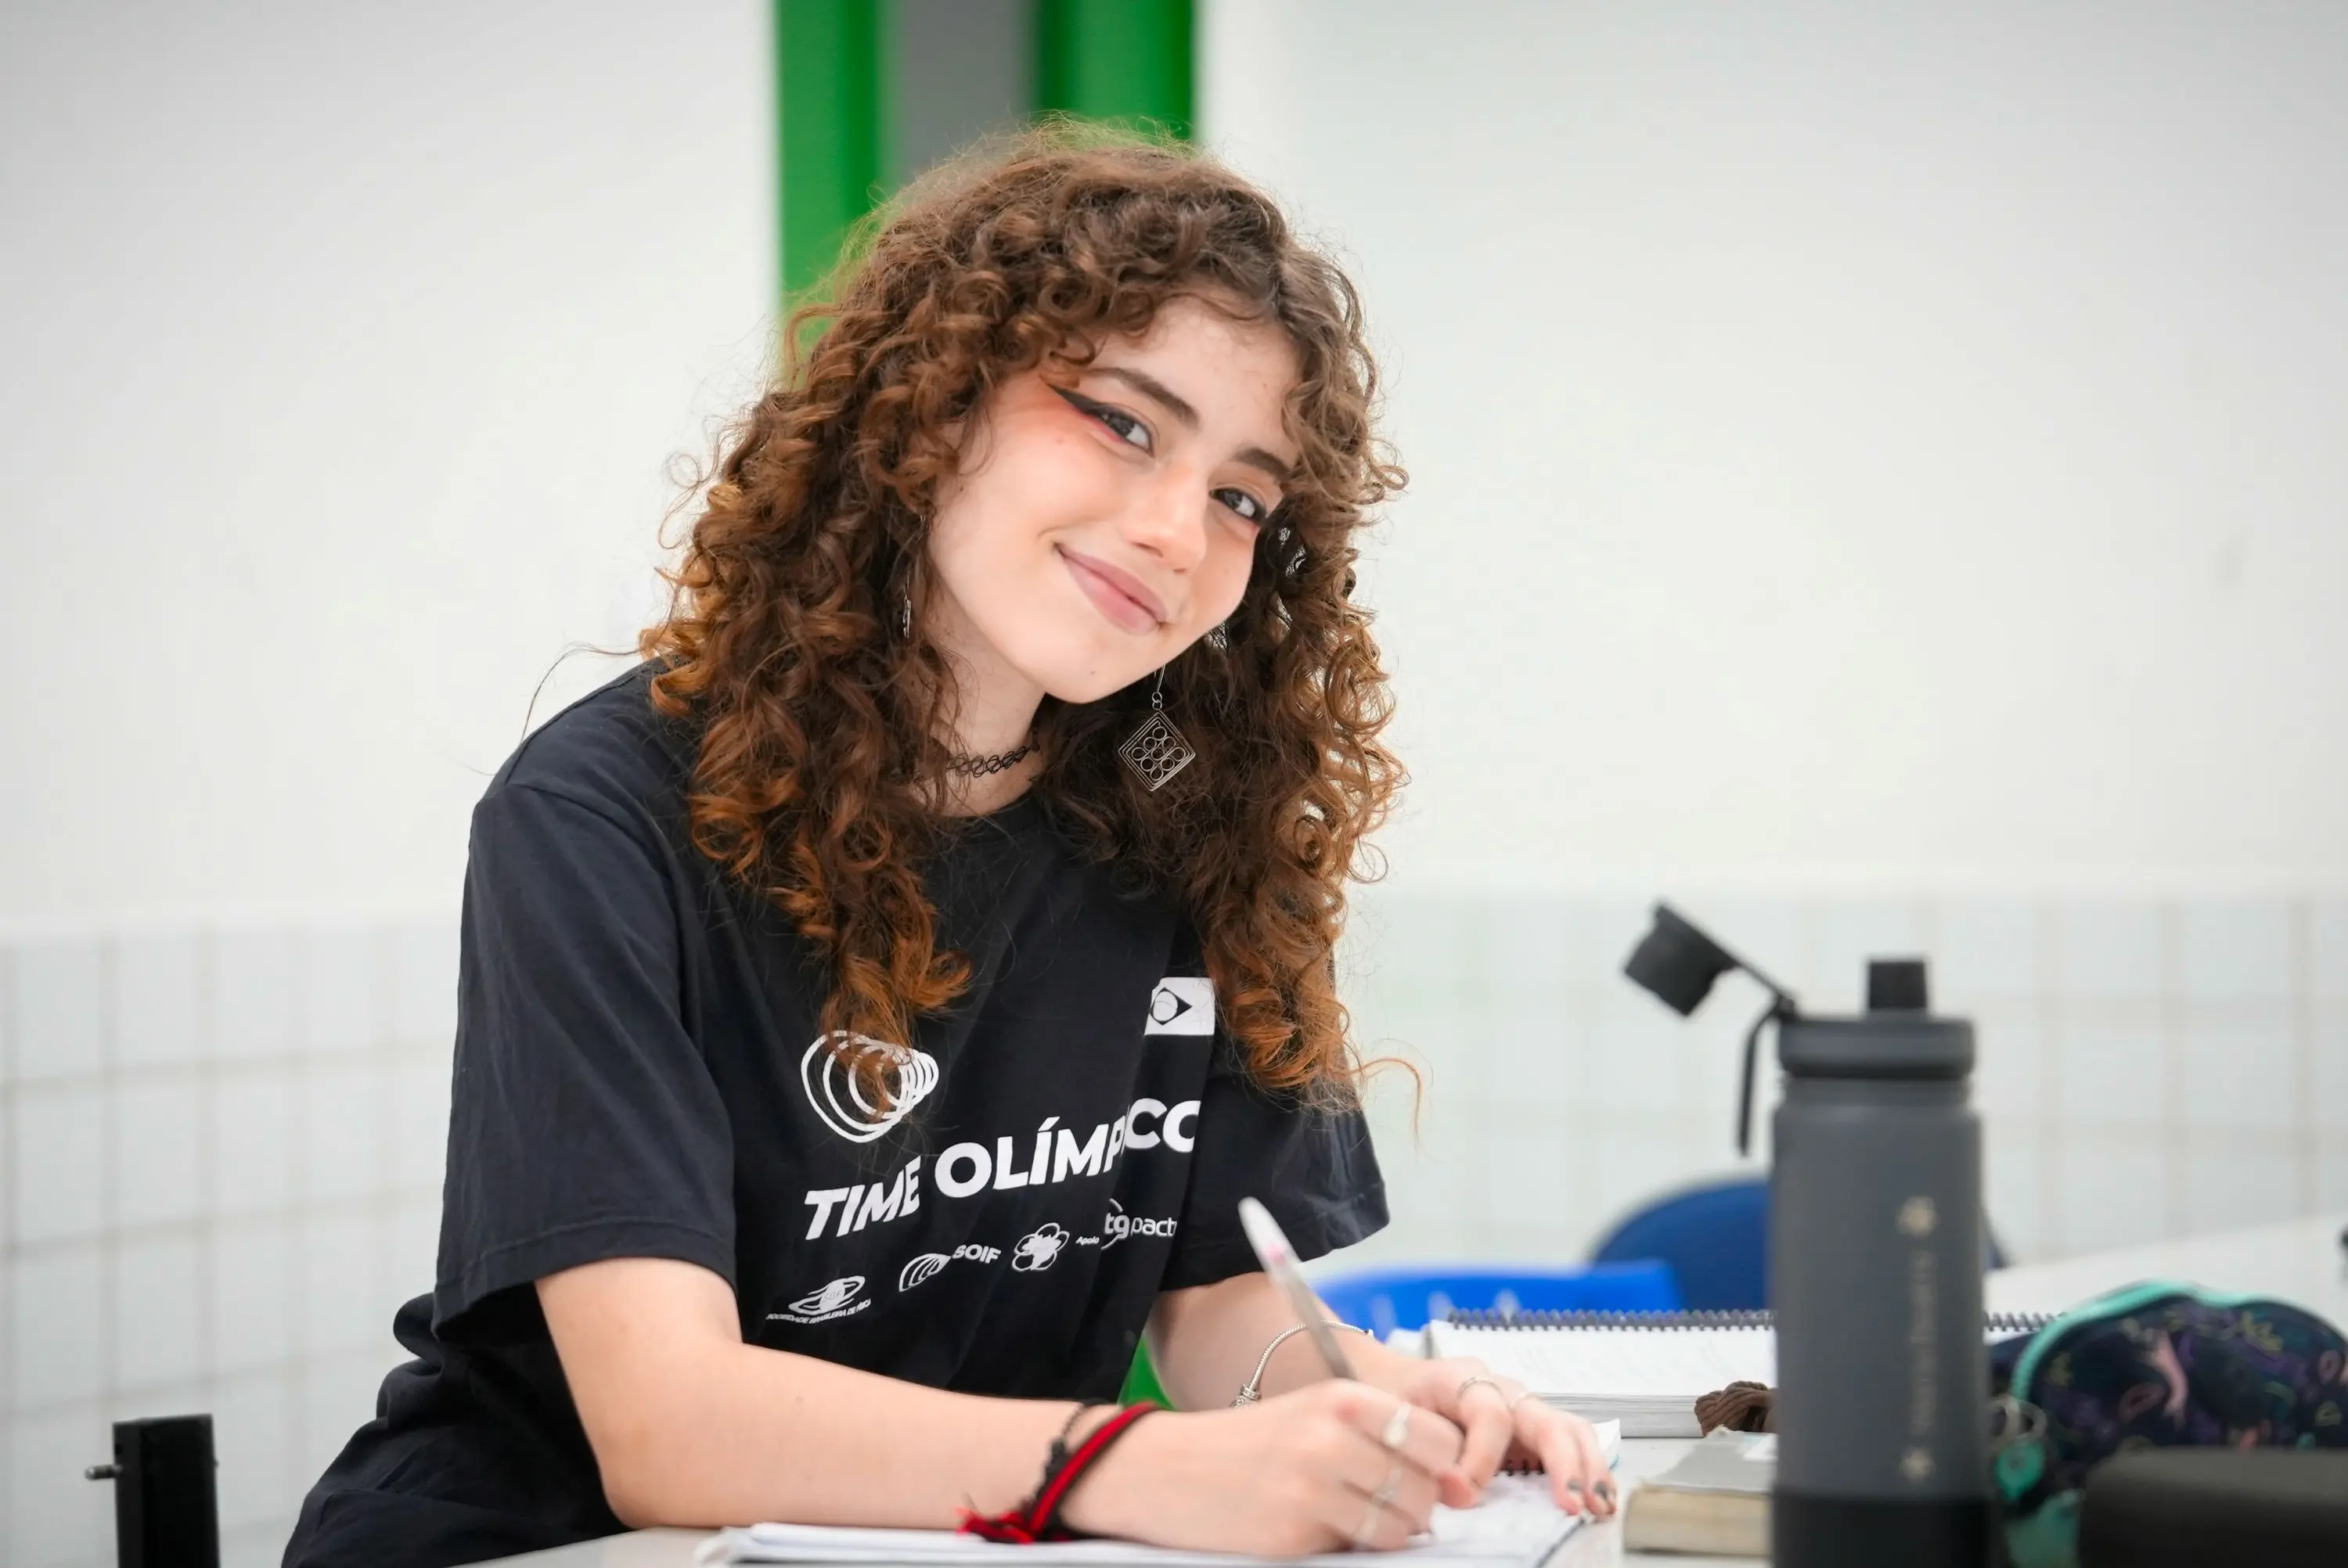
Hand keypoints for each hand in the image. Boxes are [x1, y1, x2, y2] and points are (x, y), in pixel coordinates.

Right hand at [1061, 1381, 1468, 1554]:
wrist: (1167, 1469)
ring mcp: (1313, 1490)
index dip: (1445, 1465)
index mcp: (1341, 1399)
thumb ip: (1373, 1433)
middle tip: (1396, 1504)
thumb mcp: (1311, 1412)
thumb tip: (1444, 1477)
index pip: (1437, 1438)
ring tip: (1359, 1519)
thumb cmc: (1247, 1443)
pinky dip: (1352, 1547)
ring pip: (1400, 1527)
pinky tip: (1324, 1530)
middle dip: (1421, 1504)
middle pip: (1426, 1488)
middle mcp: (1332, 1439)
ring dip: (1391, 1531)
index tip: (1434, 1474)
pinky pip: (1356, 1551)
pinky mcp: (1295, 1536)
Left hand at [1393, 1357, 1616, 1519]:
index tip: (1462, 1493)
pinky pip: (1570, 1442)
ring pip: (1569, 1428)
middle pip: (1544, 1418)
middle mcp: (1500, 1388)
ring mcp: (1522, 1405)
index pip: (1488, 1413)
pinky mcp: (1533, 1427)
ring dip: (1589, 1469)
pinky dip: (1589, 1470)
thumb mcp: (1395, 1421)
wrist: (1394, 1384)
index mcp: (1459, 1379)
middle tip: (1571, 1504)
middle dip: (1563, 1463)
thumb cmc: (1395, 1402)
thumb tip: (1455, 1489)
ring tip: (1599, 1506)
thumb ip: (1420, 1453)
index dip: (1480, 1457)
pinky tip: (1599, 1499)